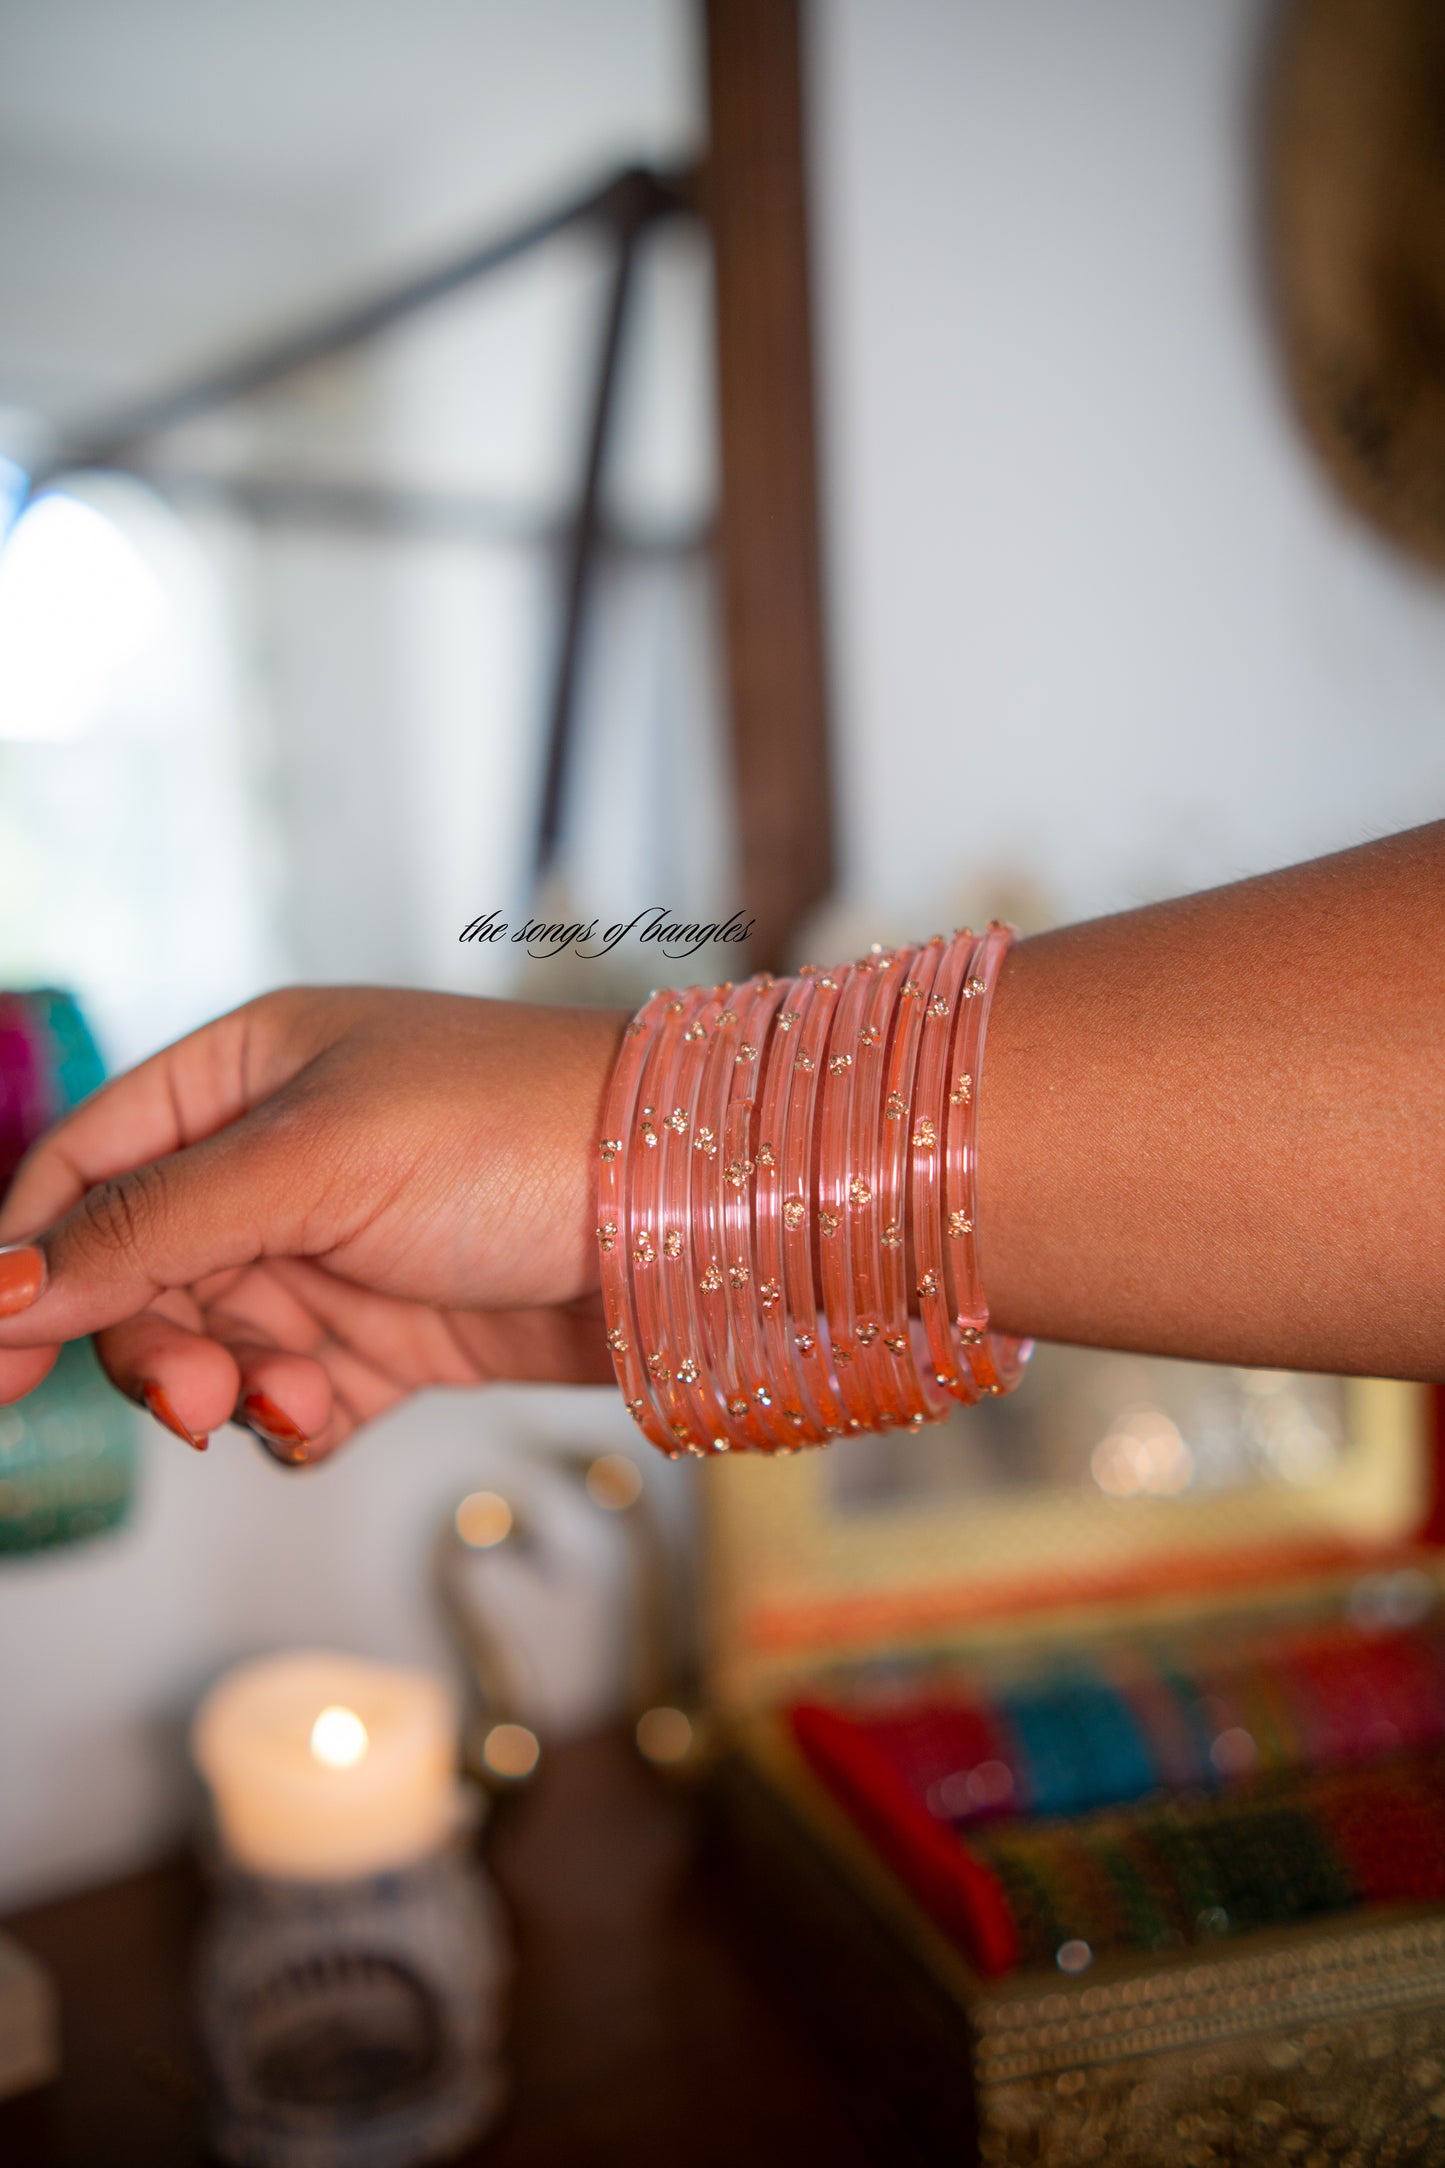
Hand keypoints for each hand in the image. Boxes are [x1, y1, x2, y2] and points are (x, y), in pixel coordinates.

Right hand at [0, 988, 627, 1462]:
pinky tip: (330, 1420)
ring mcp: (336, 1248)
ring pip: (214, 1343)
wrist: (688, 1215)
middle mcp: (279, 1159)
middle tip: (197, 1401)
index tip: (4, 1359)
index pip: (88, 1167)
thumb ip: (153, 1229)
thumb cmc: (513, 1138)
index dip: (33, 1261)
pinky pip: (293, 1395)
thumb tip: (4, 1284)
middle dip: (153, 1343)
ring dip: (233, 1389)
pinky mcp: (393, 1332)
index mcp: (247, 1074)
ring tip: (296, 1404)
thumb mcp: (312, 1165)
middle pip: (140, 1273)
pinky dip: (297, 1420)